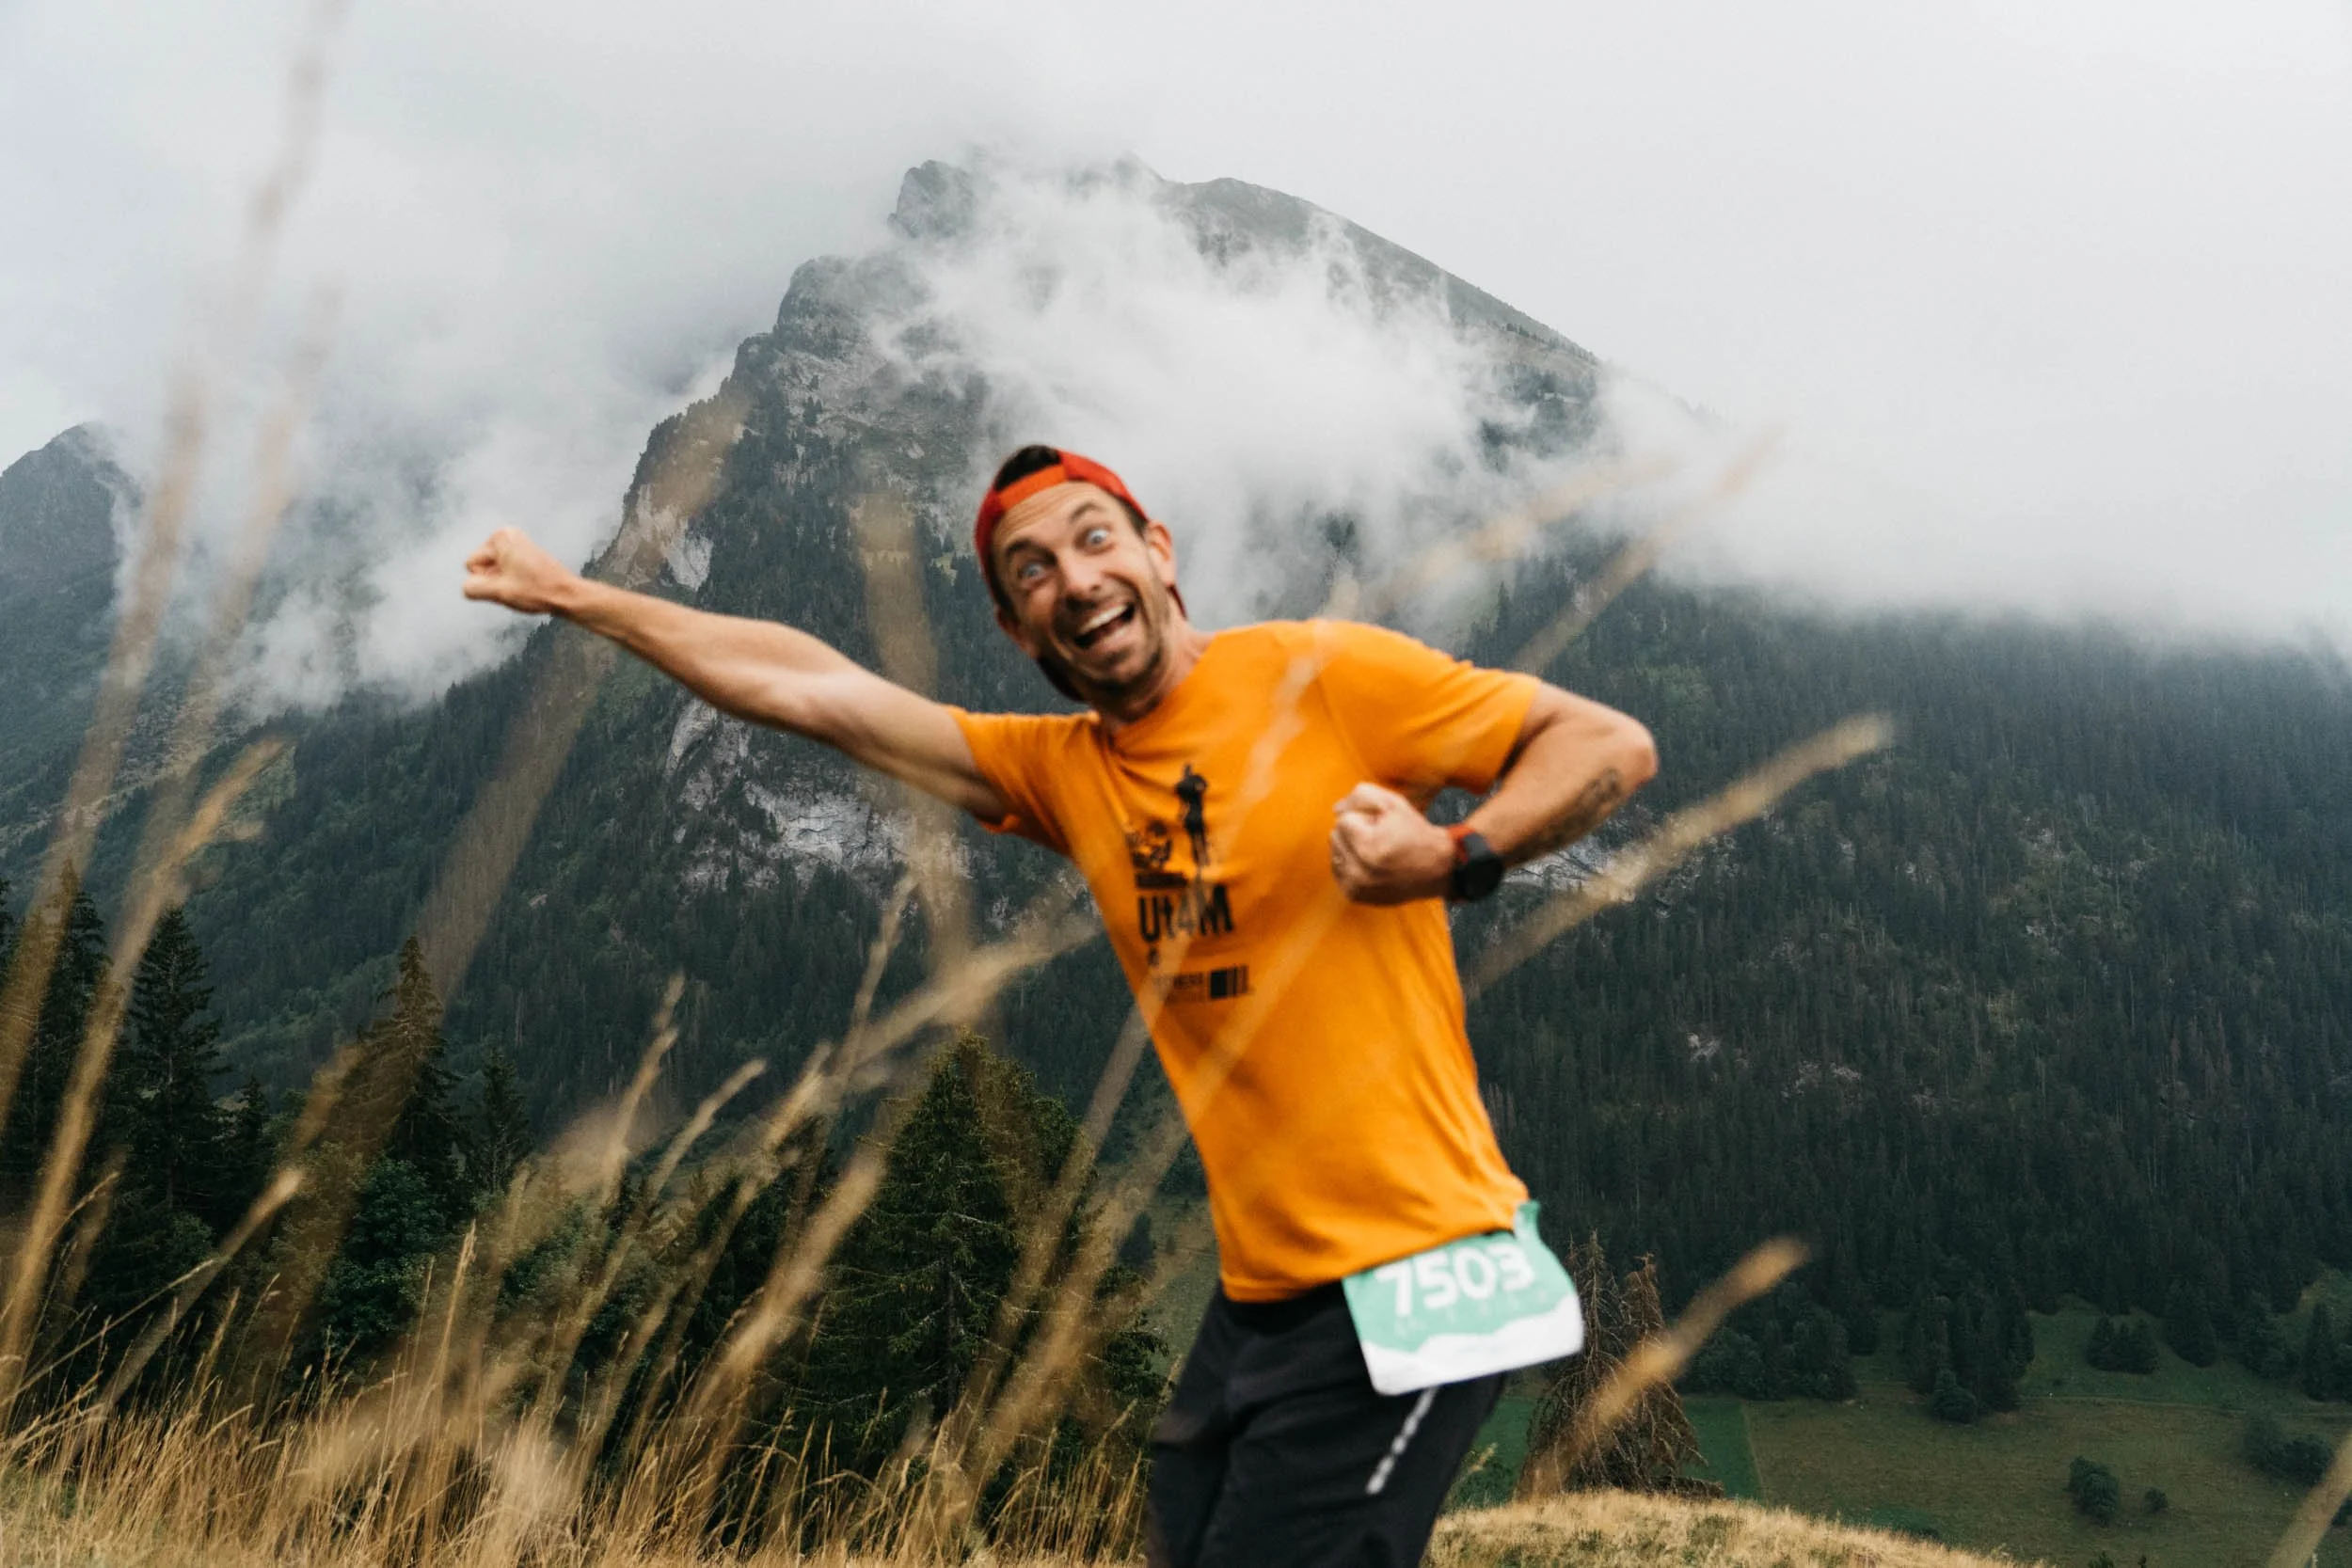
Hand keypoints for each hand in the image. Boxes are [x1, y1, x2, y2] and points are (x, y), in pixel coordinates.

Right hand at [463, 527, 576, 614]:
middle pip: (481, 565)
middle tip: (517, 584)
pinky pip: (503, 571)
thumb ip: (473, 588)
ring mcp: (516, 543)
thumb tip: (467, 587)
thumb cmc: (537, 591)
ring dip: (502, 582)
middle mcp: (507, 534)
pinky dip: (511, 581)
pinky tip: (527, 584)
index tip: (510, 581)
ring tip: (523, 584)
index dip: (488, 579)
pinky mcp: (523, 554)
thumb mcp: (499, 592)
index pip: (471, 564)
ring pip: (492, 571)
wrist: (566, 594)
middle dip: (494, 579)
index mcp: (500, 536)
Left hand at [1329, 782, 1453, 904]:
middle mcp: (1359, 872)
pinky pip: (1337, 869)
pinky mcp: (1354, 895)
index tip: (1384, 827)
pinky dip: (1351, 864)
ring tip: (1377, 852)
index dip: (1364, 818)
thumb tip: (1336, 810)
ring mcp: (1356, 887)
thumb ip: (1361, 795)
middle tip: (1381, 839)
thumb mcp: (1394, 804)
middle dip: (1355, 833)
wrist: (1436, 870)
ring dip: (1351, 848)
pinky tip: (1370, 864)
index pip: (1343, 820)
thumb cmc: (1415, 833)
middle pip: (1335, 836)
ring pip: (1334, 852)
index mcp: (1368, 847)